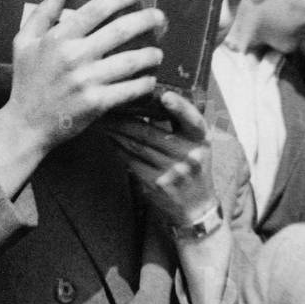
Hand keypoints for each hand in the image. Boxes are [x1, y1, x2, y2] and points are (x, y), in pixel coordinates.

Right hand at [5, 0, 163, 151]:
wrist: (25, 124)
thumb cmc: (26, 81)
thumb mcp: (23, 42)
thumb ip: (43, 12)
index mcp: (58, 38)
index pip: (96, 9)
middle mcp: (74, 56)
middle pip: (119, 31)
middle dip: (145, 20)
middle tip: (160, 17)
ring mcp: (86, 80)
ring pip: (129, 61)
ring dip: (149, 55)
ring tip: (158, 53)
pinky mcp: (95, 103)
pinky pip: (127, 89)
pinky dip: (143, 84)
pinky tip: (149, 80)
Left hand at [107, 90, 216, 226]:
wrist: (196, 207)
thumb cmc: (194, 168)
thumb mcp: (197, 145)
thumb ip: (180, 124)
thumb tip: (152, 100)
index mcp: (201, 140)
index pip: (193, 120)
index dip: (179, 107)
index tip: (165, 95)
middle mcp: (189, 155)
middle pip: (150, 132)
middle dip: (125, 118)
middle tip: (109, 106)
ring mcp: (171, 171)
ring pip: (136, 145)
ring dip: (117, 131)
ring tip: (104, 121)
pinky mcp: (156, 183)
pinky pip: (131, 160)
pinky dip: (118, 148)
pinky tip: (110, 139)